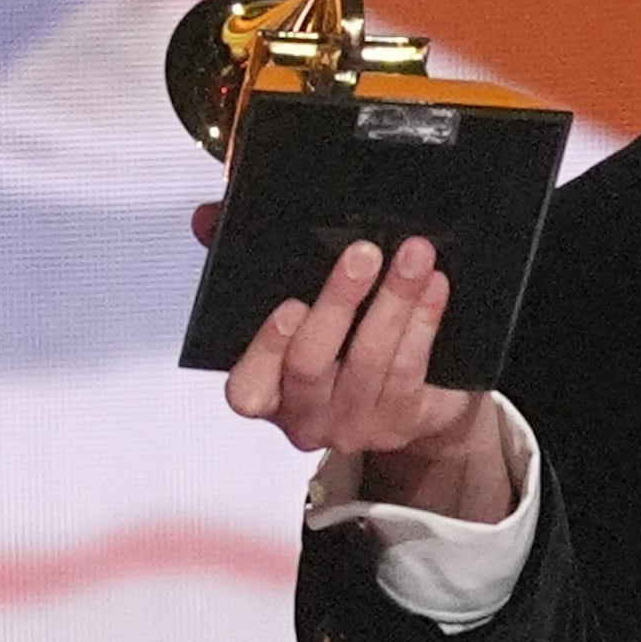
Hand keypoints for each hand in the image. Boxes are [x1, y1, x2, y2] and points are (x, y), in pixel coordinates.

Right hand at [201, 205, 510, 519]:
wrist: (410, 400)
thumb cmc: (335, 348)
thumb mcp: (289, 309)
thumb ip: (246, 264)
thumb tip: (207, 218)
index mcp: (267, 392)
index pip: (247, 389)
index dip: (266, 349)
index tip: (290, 305)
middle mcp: (306, 417)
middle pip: (312, 363)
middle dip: (338, 302)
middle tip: (363, 253)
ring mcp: (356, 423)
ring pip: (371, 360)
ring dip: (394, 300)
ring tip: (414, 255)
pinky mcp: (404, 421)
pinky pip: (412, 368)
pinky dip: (423, 321)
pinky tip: (433, 286)